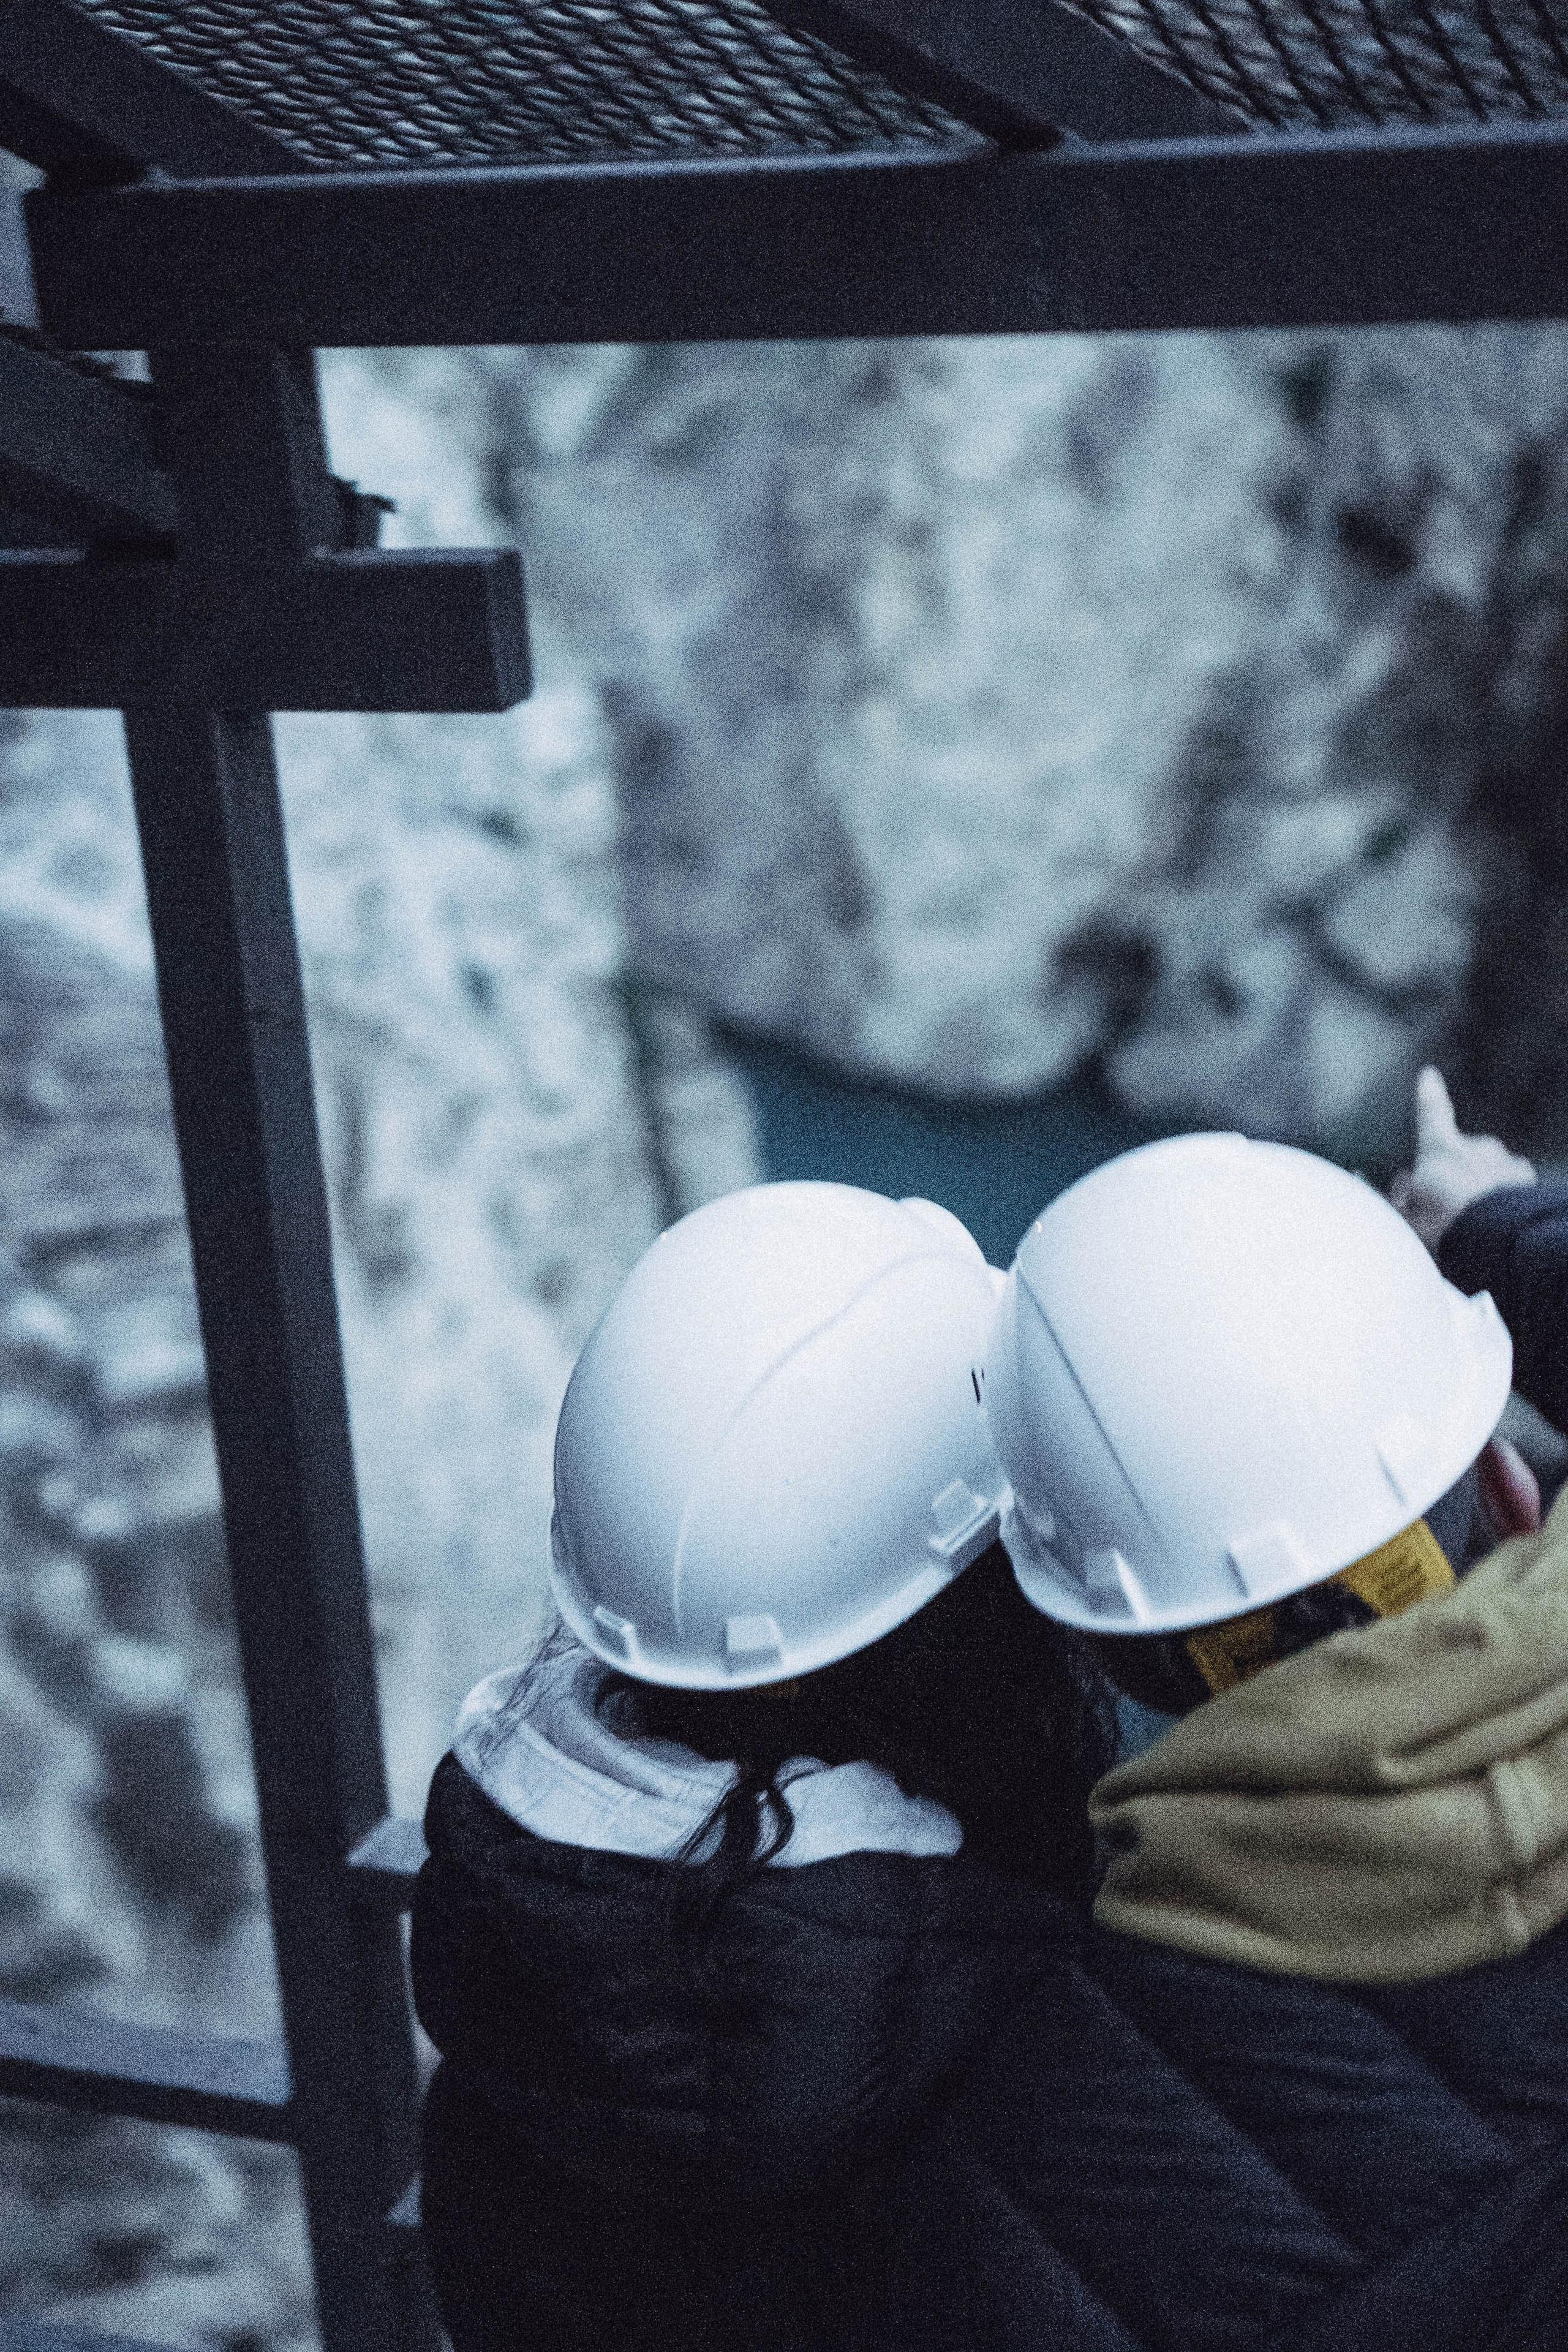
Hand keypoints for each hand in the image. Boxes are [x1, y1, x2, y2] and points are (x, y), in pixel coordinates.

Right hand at [1389, 1067, 1534, 1252]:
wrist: (1496, 1240)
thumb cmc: (1443, 1226)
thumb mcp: (1406, 1216)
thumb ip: (1395, 1194)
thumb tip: (1373, 1177)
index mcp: (1440, 1149)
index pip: (1431, 1112)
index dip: (1428, 1094)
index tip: (1429, 1074)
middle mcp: (1474, 1146)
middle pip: (1459, 1151)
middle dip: (1450, 1170)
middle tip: (1440, 1201)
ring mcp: (1503, 1160)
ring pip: (1484, 1166)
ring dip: (1476, 1182)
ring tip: (1468, 1216)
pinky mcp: (1525, 1178)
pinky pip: (1508, 1180)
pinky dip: (1499, 1192)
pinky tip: (1493, 1216)